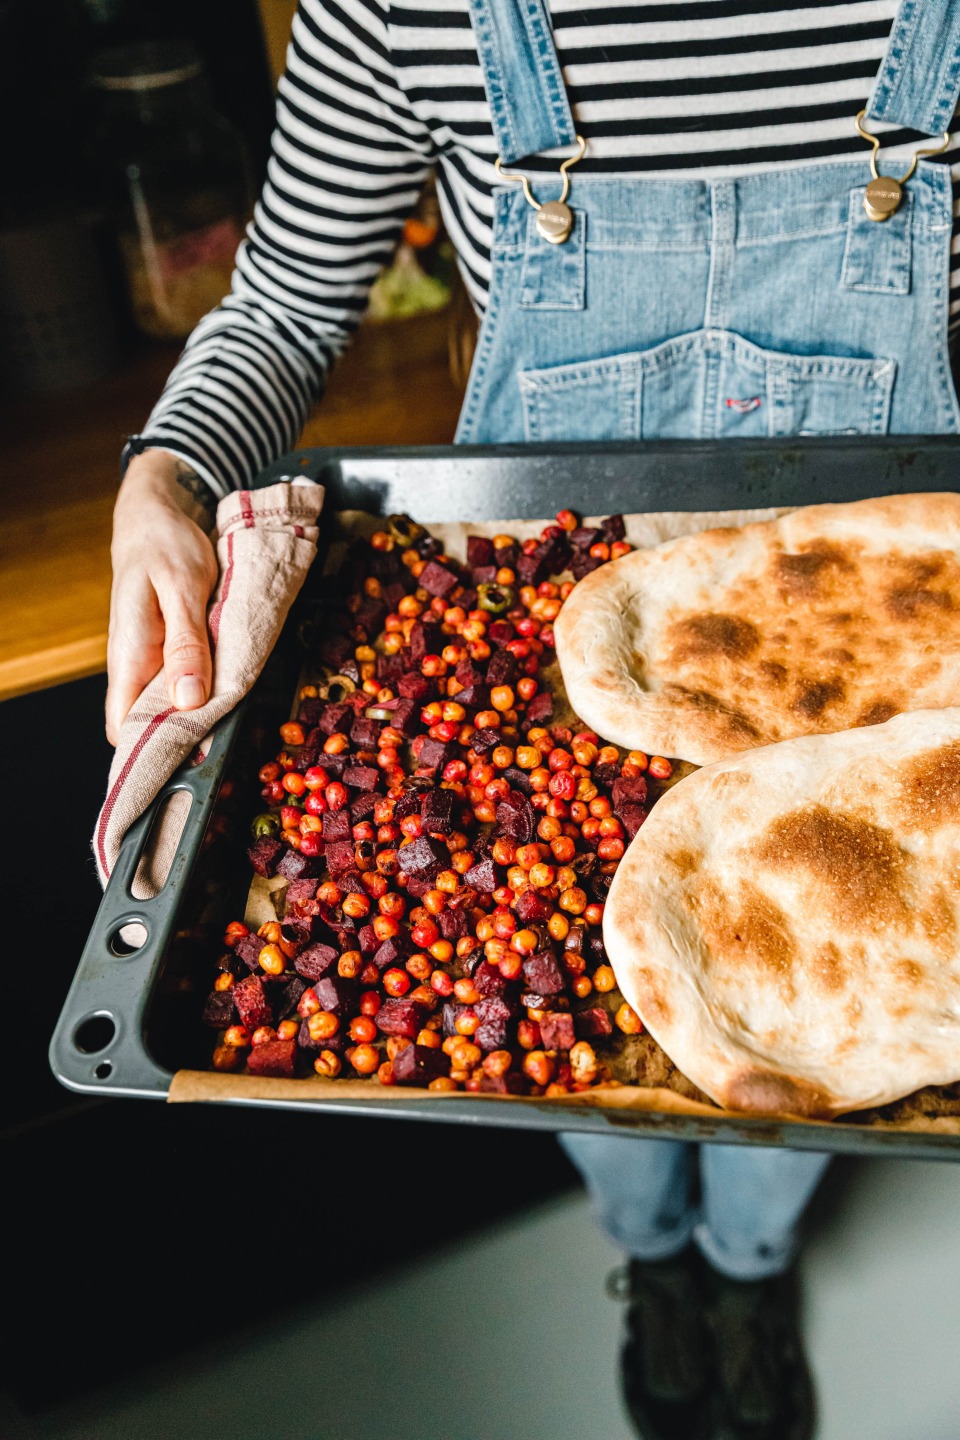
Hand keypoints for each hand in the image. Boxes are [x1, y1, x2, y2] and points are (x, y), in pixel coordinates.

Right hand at [106, 450, 218, 744]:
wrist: (159, 514)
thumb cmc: (165, 545)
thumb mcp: (182, 588)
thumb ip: (185, 643)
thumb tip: (190, 700)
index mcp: (129, 655)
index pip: (124, 728)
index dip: (153, 752)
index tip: (196, 760)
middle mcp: (135, 665)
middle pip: (152, 725)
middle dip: (187, 740)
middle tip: (232, 744)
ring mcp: (152, 660)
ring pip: (173, 706)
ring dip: (204, 714)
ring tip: (240, 719)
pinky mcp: (171, 652)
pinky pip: (187, 683)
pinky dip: (209, 689)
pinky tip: (234, 688)